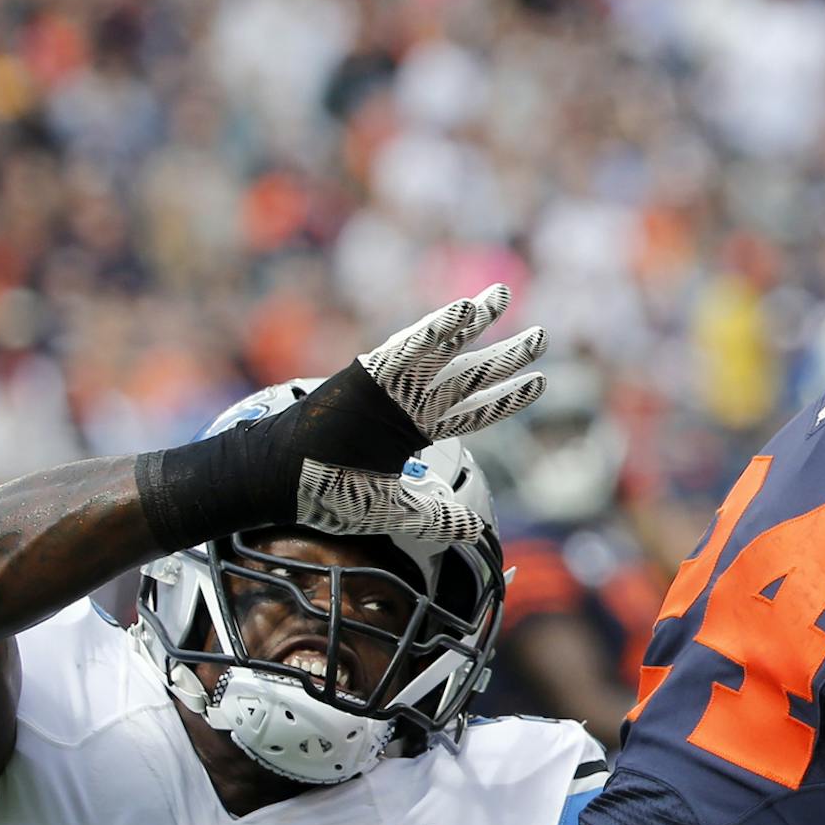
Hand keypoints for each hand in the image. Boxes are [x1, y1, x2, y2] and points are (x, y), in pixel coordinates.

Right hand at [290, 285, 546, 542]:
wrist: (283, 481)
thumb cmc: (328, 491)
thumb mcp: (394, 511)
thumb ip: (436, 518)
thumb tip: (476, 529)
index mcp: (415, 429)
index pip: (473, 410)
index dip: (506, 396)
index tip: (538, 381)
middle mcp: (408, 401)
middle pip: (469, 374)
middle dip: (506, 355)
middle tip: (542, 335)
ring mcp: (391, 383)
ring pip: (444, 347)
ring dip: (475, 321)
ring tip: (503, 295)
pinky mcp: (371, 371)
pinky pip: (411, 343)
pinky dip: (439, 327)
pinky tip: (467, 309)